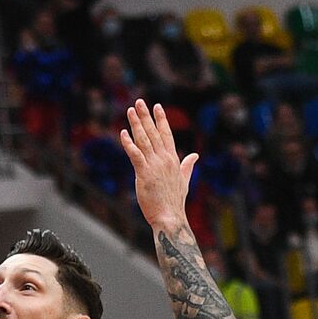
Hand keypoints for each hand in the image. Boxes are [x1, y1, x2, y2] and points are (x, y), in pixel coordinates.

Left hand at [120, 99, 197, 232]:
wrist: (170, 217)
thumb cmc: (175, 201)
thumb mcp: (184, 180)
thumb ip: (188, 166)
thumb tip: (195, 155)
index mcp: (173, 160)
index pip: (166, 135)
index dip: (161, 120)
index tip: (156, 106)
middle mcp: (165, 159)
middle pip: (154, 133)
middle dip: (146, 116)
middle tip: (139, 102)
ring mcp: (155, 166)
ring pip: (144, 140)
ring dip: (136, 124)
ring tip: (130, 111)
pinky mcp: (144, 174)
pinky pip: (135, 155)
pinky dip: (129, 143)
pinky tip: (122, 133)